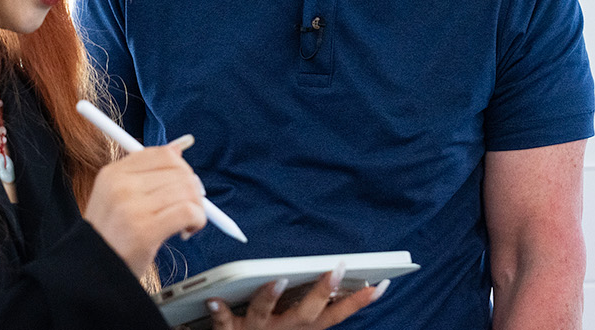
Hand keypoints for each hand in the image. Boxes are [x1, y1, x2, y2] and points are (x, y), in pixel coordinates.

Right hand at [83, 134, 207, 278]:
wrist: (92, 272)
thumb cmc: (109, 237)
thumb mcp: (116, 196)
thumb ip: (145, 172)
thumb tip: (178, 149)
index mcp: (113, 173)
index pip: (162, 154)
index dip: (182, 168)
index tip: (183, 185)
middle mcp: (121, 185)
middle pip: (178, 171)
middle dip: (193, 190)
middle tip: (190, 207)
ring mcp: (132, 206)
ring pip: (187, 190)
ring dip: (197, 207)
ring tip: (187, 222)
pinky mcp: (145, 229)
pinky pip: (188, 211)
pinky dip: (197, 220)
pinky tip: (188, 230)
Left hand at [203, 266, 386, 329]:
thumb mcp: (291, 321)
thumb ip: (309, 302)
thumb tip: (335, 276)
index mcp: (300, 329)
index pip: (335, 315)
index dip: (358, 302)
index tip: (380, 285)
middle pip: (307, 315)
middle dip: (323, 292)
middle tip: (337, 270)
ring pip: (264, 315)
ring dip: (271, 297)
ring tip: (279, 279)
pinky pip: (223, 323)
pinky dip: (219, 312)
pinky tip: (213, 300)